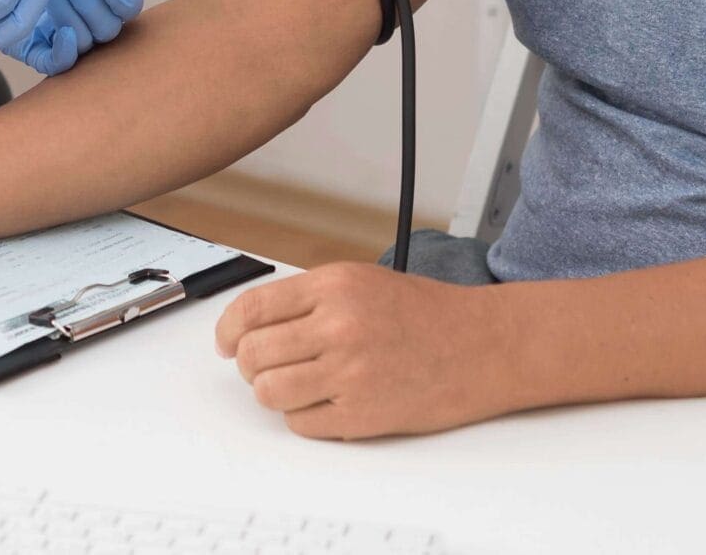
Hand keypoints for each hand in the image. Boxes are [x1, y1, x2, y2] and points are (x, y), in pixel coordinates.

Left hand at [214, 261, 520, 439]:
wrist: (482, 345)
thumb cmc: (426, 313)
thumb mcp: (361, 281)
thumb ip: (307, 299)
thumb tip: (250, 325)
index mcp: (333, 286)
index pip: (252, 309)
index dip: (227, 330)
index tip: (224, 343)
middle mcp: (338, 326)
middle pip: (252, 355)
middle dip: (250, 364)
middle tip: (262, 366)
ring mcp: (349, 372)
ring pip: (269, 392)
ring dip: (272, 392)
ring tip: (295, 385)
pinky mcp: (362, 414)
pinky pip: (301, 424)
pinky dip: (303, 417)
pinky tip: (324, 403)